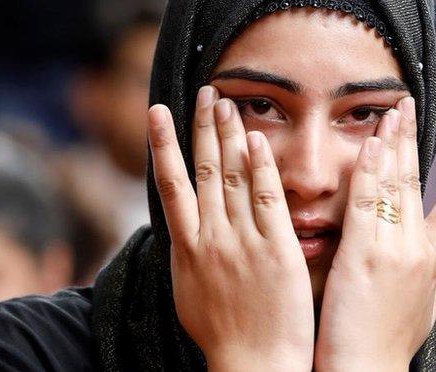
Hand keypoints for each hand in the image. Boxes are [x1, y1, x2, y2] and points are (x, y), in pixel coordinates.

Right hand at [147, 86, 314, 371]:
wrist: (254, 364)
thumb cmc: (223, 335)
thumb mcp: (190, 292)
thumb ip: (189, 254)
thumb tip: (182, 229)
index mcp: (187, 248)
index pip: (171, 184)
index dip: (164, 144)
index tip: (158, 112)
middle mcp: (210, 238)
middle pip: (202, 169)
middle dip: (201, 127)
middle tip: (203, 91)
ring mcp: (243, 241)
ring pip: (231, 176)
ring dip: (227, 135)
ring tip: (225, 101)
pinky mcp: (276, 249)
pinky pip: (266, 200)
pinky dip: (259, 167)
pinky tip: (256, 139)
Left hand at [314, 97, 435, 370]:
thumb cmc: (390, 342)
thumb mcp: (428, 305)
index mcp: (434, 259)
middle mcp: (418, 248)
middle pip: (420, 181)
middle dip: (417, 137)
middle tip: (411, 101)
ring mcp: (392, 249)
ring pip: (396, 183)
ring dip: (394, 141)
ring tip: (392, 108)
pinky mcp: (362, 255)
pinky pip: (367, 202)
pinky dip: (371, 170)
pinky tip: (372, 142)